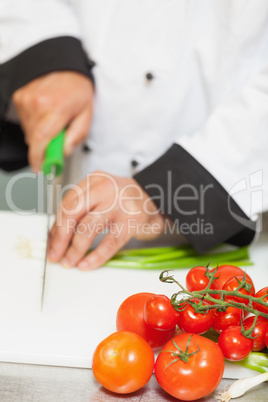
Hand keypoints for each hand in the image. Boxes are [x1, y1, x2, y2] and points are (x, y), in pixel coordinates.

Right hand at [13, 71, 93, 171]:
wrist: (65, 65)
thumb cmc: (77, 89)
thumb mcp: (87, 114)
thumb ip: (77, 135)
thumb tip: (64, 151)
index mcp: (56, 108)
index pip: (41, 140)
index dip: (38, 158)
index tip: (40, 168)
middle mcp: (37, 103)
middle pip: (34, 139)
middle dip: (45, 146)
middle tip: (57, 140)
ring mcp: (26, 100)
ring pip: (29, 132)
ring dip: (40, 134)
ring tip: (53, 121)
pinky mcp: (19, 97)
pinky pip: (24, 121)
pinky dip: (34, 124)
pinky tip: (44, 115)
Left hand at [48, 172, 164, 269]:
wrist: (160, 202)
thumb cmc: (127, 202)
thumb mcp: (103, 197)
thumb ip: (83, 211)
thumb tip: (57, 236)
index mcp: (95, 180)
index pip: (68, 203)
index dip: (56, 226)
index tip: (52, 242)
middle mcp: (106, 188)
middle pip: (73, 212)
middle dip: (61, 237)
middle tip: (55, 254)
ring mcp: (120, 203)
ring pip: (88, 227)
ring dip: (75, 249)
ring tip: (70, 262)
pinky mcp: (133, 220)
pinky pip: (109, 242)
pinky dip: (95, 256)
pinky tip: (87, 264)